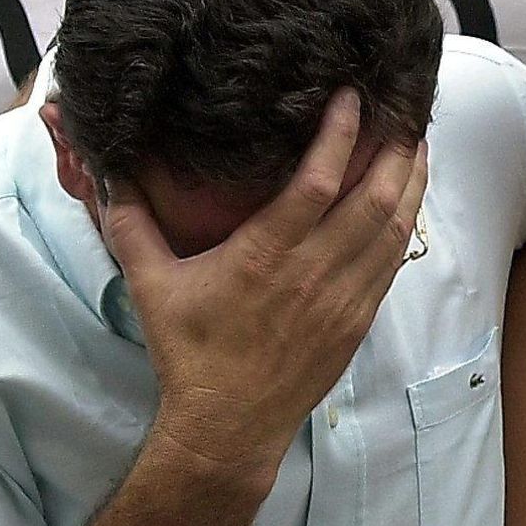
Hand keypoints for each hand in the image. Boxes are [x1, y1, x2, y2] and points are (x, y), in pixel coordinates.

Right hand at [101, 89, 427, 482]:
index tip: (353, 98)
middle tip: (406, 112)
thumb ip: (129, 222)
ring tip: (418, 145)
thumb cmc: (189, 353)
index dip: (341, 135)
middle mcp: (314, 273)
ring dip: (411, 184)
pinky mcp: (358, 321)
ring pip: (393, 230)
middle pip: (374, 199)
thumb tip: (106, 168)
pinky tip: (407, 203)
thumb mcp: (151, 284)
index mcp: (266, 256)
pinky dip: (404, 226)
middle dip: (397, 151)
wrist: (228, 427)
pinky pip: (392, 263)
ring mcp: (343, 299)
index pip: (318, 182)